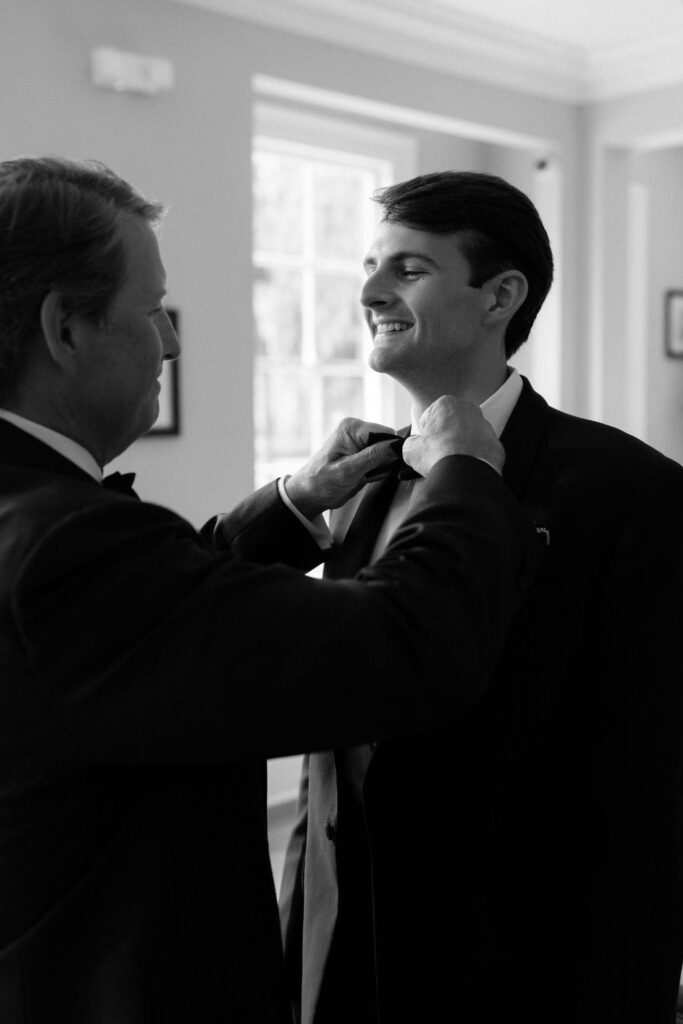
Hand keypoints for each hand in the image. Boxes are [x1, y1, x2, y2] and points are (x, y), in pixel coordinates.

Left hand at [286, 419, 401, 517]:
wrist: (309, 493)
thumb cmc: (321, 482)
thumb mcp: (348, 471)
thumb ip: (373, 457)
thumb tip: (396, 447)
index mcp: (352, 428)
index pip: (386, 433)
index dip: (391, 450)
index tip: (384, 466)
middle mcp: (357, 429)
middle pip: (389, 441)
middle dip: (385, 460)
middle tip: (369, 474)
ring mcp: (360, 440)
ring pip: (388, 451)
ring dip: (382, 466)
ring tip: (365, 476)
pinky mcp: (363, 451)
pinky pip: (382, 458)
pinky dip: (378, 470)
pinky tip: (366, 476)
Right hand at [402, 396, 504, 476]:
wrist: (465, 475)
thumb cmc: (440, 456)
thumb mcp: (411, 450)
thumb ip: (411, 444)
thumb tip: (413, 448)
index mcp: (447, 404)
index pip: (430, 416)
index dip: (425, 433)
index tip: (425, 443)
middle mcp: (470, 411)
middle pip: (452, 423)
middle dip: (446, 436)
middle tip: (438, 453)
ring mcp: (486, 427)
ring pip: (469, 436)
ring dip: (461, 446)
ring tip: (452, 462)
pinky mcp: (496, 445)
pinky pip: (482, 450)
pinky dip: (475, 457)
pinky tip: (465, 467)